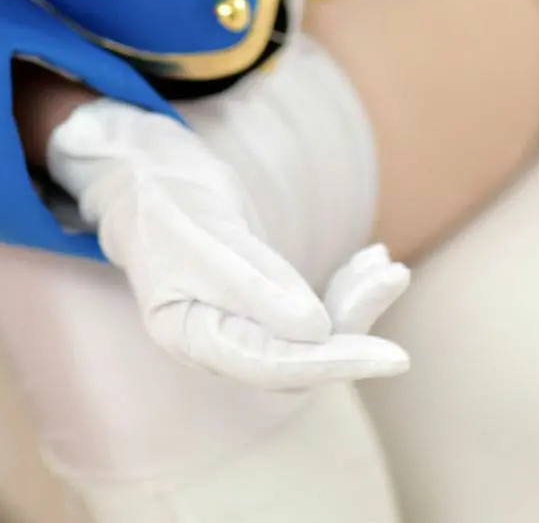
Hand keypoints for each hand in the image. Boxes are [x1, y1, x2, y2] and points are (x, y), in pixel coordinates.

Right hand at [46, 99, 410, 390]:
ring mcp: (239, 323)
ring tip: (387, 265)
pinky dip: (345, 285)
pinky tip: (371, 257)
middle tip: (393, 276)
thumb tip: (318, 331)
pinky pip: (311, 309)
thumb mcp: (204, 236)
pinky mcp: (258, 300)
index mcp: (190, 335)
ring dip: (356, 301)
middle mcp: (218, 340)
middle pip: (300, 355)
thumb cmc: (163, 201)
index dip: (336, 363)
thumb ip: (255, 286)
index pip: (273, 365)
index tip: (394, 356)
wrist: (144, 173)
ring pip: (313, 333)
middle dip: (353, 321)